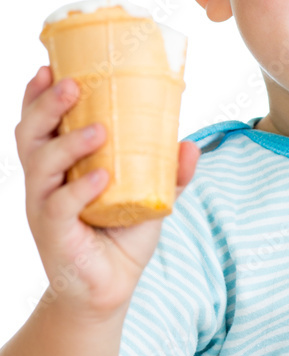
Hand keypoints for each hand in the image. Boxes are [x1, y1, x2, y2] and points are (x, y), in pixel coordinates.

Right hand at [15, 65, 200, 319]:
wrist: (108, 290)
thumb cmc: (120, 235)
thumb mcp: (149, 198)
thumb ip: (168, 173)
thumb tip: (191, 145)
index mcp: (59, 164)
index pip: (39, 122)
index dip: (38, 94)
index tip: (51, 66)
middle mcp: (44, 181)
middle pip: (29, 134)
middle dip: (46, 105)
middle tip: (71, 85)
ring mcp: (44, 207)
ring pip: (40, 164)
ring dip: (68, 142)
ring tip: (99, 129)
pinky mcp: (54, 234)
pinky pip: (60, 205)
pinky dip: (81, 188)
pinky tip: (101, 176)